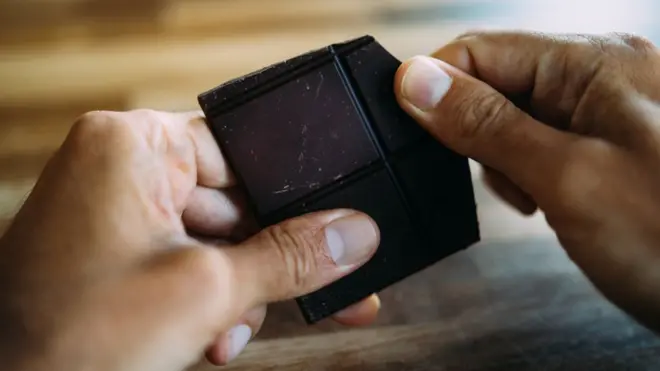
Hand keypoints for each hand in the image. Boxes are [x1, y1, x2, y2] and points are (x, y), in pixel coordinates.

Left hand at [0, 110, 379, 370]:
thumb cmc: (73, 342)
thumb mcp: (207, 292)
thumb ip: (291, 258)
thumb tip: (355, 234)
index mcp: (132, 145)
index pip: (244, 150)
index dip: (293, 192)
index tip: (337, 222)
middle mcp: (122, 168)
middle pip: (236, 203)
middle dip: (268, 260)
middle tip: (321, 289)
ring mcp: (117, 212)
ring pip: (217, 241)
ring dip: (239, 291)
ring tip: (230, 331)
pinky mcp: (117, 252)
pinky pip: (189, 262)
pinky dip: (210, 300)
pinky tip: (212, 337)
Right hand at [395, 31, 659, 330]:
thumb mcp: (566, 179)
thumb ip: (487, 126)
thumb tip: (418, 82)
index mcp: (593, 63)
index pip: (483, 49)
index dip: (437, 85)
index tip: (410, 128)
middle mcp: (598, 79)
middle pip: (495, 84)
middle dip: (477, 134)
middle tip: (507, 180)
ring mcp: (602, 115)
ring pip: (510, 120)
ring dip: (503, 162)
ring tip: (538, 198)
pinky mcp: (600, 150)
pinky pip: (536, 148)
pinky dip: (526, 177)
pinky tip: (548, 203)